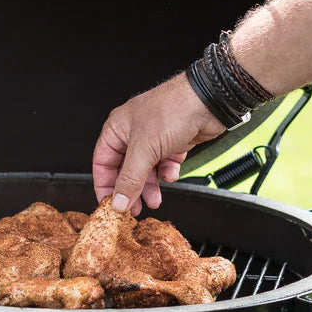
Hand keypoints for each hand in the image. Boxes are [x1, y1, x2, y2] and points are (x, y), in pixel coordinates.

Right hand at [93, 73, 226, 213]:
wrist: (208, 102)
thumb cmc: (172, 110)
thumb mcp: (144, 150)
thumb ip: (130, 179)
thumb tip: (118, 202)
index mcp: (117, 129)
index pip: (102, 162)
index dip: (104, 185)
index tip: (110, 205)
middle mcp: (133, 133)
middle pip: (125, 169)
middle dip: (130, 190)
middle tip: (134, 209)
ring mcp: (154, 137)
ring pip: (146, 169)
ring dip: (150, 186)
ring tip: (155, 200)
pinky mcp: (173, 142)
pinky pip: (165, 164)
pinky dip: (168, 172)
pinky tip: (172, 175)